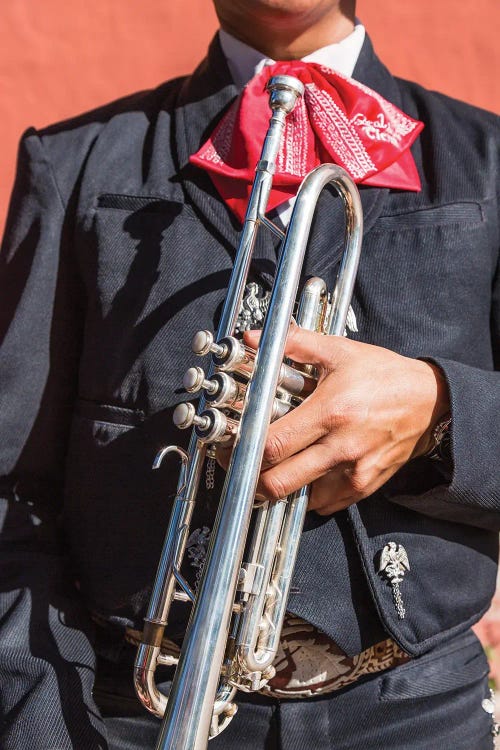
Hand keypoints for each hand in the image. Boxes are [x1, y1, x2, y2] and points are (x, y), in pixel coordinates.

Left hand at [240, 326, 448, 514]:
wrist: (430, 402)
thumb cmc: (384, 375)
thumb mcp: (339, 351)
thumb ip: (294, 344)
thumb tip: (253, 337)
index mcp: (331, 412)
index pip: (273, 445)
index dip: (243, 450)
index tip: (231, 447)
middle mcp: (341, 447)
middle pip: (279, 483)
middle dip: (252, 479)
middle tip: (241, 466)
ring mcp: (354, 472)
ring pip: (299, 499)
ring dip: (281, 487)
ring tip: (274, 467)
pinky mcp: (364, 486)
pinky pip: (324, 503)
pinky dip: (307, 493)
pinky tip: (304, 472)